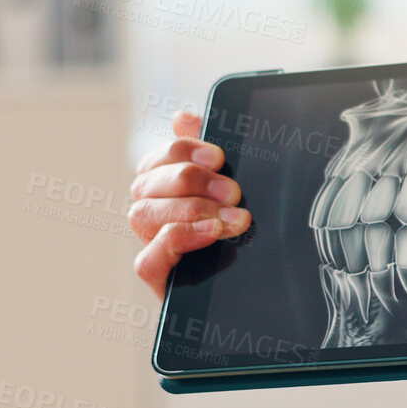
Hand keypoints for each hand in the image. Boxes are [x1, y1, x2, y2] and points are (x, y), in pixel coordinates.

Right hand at [128, 110, 250, 297]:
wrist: (264, 290)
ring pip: (142, 215)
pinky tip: (211, 233)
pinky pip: (147, 259)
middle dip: (192, 182)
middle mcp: (155, 215)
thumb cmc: (246, 234)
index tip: (219, 156)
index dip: (184, 150)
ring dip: (190, 210)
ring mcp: (152, 247)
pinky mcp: (159, 280)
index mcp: (168, 189)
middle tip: (234, 193)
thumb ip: (210, 154)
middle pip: (146, 184)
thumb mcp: (235, 189)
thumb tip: (181, 117)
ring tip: (232, 218)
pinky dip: (178, 239)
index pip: (158, 158)